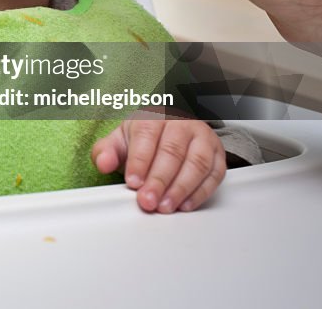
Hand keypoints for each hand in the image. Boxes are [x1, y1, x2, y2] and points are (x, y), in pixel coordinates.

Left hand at [92, 117, 225, 212]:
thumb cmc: (144, 137)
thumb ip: (106, 151)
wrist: (173, 128)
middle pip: (172, 152)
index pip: (146, 136)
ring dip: (180, 188)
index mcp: (154, 116)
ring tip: (165, 206)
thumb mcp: (121, 139)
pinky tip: (184, 205)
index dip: (139, 161)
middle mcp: (181, 123)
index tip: (133, 182)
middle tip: (147, 201)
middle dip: (159, 180)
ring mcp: (203, 138)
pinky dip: (200, 192)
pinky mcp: (218, 155)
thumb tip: (103, 163)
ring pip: (196, 163)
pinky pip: (214, 174)